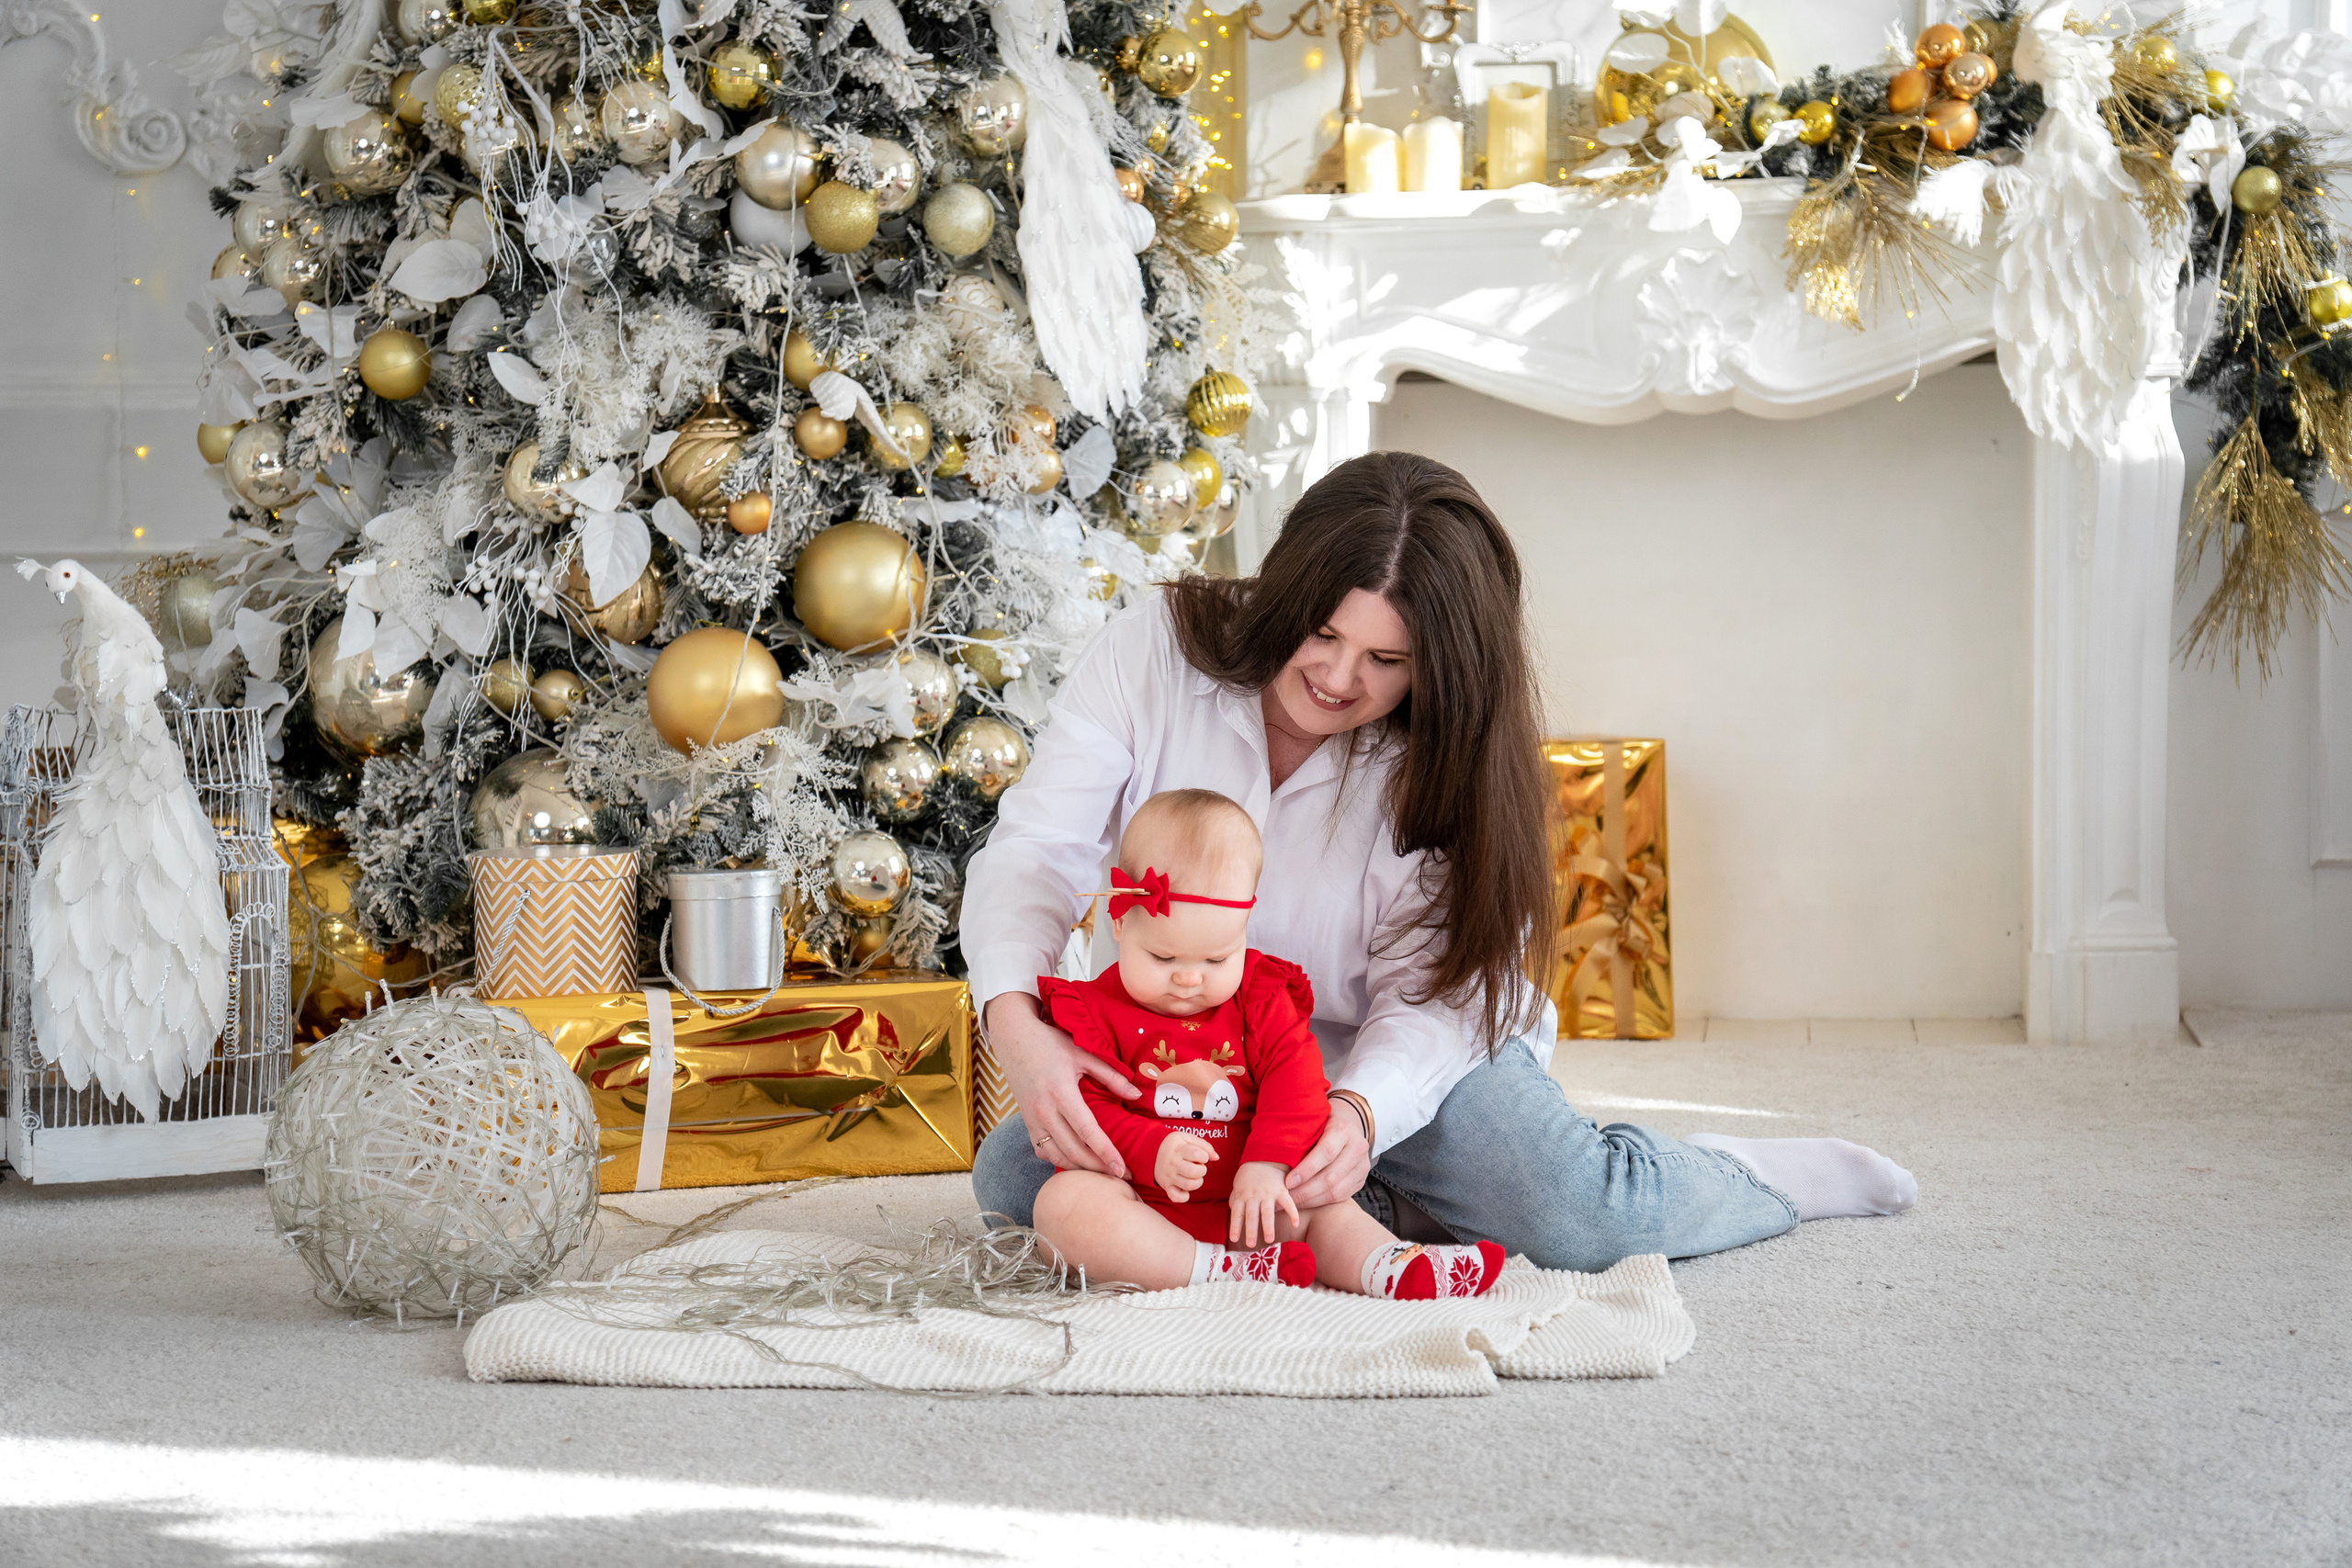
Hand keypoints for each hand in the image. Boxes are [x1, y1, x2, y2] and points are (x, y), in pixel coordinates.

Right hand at [986, 992, 1140, 1179]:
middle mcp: (1045, 1111)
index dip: (1106, 1152)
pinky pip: (1042, 1150)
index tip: (1122, 1168)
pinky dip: (1059, 1160)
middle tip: (1120, 1176)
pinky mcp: (1026, 1123)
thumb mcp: (1083, 1055)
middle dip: (1097, 1168)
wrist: (1013, 1039)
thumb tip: (1136, 1095)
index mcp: (1061, 1093)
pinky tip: (1076, 1161)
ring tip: (1101, 1173)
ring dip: (1079, 1169)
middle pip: (1073, 1151)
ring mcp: (1032, 1119)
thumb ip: (1111, 1076)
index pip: (1087, 1131)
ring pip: (1056, 1156)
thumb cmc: (1050, 1044)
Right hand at [1155, 1132, 1214, 1200]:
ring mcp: (1169, 1176)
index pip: (1197, 1154)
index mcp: (1179, 1150)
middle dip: (1202, 1170)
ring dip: (1197, 1182)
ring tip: (1194, 1177)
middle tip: (1198, 1167)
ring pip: (1188, 1185)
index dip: (1204, 1156)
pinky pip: (1176, 1197)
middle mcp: (1173, 1164)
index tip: (1201, 1156)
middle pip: (1194, 1172)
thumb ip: (1204, 1146)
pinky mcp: (1166, 1187)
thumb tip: (1216, 1158)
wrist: (1150, 1151)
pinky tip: (1186, 1188)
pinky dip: (1184, 1196)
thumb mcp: (1187, 1138)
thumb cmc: (1174, 1145)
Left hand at [1229, 1161, 1298, 1247]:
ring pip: (1267, 1211)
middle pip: (1251, 1215)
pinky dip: (1293, 1213)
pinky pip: (1288, 1202)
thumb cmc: (1250, 1174)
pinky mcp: (1282, 1190)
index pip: (1237, 1213)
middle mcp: (1254, 1195)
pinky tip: (1295, 1224)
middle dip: (1250, 1230)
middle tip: (1250, 1244)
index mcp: (1242, 1195)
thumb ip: (1235, 1198)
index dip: (1236, 1226)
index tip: (1234, 1238)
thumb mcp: (1238, 1184)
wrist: (1265, 1155)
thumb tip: (1231, 1210)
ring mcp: (1268, 1193)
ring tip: (1268, 1240)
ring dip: (1268, 1226)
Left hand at [1283, 1102, 1370, 1209]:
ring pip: (1335, 1191)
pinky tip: (1303, 1203)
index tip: (1286, 1182)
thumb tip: (1273, 1153)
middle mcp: (1357, 1148)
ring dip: (1310, 1200)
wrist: (1349, 1125)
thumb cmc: (1322, 1123)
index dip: (1306, 1170)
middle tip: (1284, 1198)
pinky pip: (1340, 1197)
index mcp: (1344, 1129)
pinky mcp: (1361, 1180)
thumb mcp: (1313, 1121)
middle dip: (1304, 1191)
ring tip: (1290, 1204)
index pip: (1325, 1153)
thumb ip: (1301, 1135)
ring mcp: (1362, 1166)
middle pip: (1330, 1177)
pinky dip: (1319, 1203)